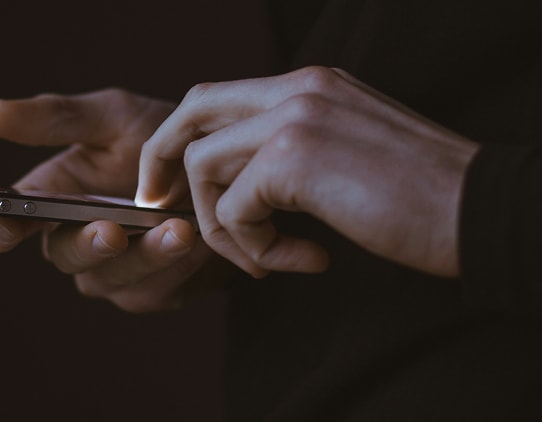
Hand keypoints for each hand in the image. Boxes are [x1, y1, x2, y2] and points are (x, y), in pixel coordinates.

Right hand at [0, 89, 229, 311]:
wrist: (226, 169)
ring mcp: (113, 272)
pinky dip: (175, 267)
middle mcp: (75, 240)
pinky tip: (198, 241)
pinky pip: (154, 291)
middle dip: (87, 245)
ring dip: (144, 257)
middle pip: (63, 256)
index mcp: (52, 199)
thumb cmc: (162, 139)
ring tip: (178, 229)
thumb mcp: (115, 117)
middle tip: (112, 231)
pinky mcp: (152, 291)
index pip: (7, 223)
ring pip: (111, 279)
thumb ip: (59, 118)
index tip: (5, 227)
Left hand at [136, 67, 478, 277]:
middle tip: (160, 204)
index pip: (217, 97)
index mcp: (308, 85)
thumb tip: (239, 183)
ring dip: (220, 226)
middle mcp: (297, 88)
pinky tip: (298, 259)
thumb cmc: (418, 195)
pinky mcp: (295, 157)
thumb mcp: (345, 153)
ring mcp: (295, 117)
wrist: (478, 211)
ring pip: (204, 166)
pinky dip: (253, 247)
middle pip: (192, 111)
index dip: (182, 139)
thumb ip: (290, 152)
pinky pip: (235, 209)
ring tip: (263, 258)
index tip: (171, 184)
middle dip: (162, 160)